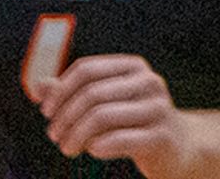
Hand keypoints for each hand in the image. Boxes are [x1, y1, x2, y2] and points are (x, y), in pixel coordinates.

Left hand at [41, 55, 219, 178]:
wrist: (179, 146)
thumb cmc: (134, 122)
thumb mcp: (106, 103)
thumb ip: (73, 93)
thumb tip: (40, 86)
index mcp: (133, 67)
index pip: (87, 69)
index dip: (60, 90)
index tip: (47, 112)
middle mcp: (149, 81)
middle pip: (92, 93)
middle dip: (65, 117)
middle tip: (55, 136)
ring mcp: (158, 108)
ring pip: (101, 116)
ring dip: (75, 135)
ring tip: (68, 148)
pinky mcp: (161, 136)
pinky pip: (118, 140)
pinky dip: (97, 147)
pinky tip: (92, 151)